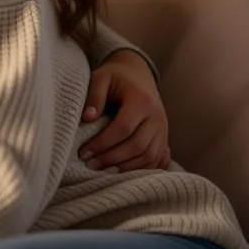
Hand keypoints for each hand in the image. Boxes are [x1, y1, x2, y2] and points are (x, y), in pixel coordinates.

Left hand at [80, 49, 170, 171]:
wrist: (138, 74)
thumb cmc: (115, 77)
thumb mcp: (101, 77)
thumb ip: (94, 95)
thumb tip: (87, 118)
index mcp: (141, 101)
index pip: (123, 129)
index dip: (102, 143)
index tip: (83, 152)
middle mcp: (157, 117)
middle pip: (137, 146)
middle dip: (111, 159)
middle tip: (89, 165)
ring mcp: (163, 129)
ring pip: (149, 157)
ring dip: (125, 168)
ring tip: (102, 172)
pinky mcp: (164, 138)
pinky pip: (157, 160)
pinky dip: (141, 170)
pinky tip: (122, 174)